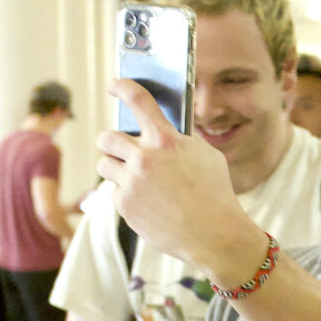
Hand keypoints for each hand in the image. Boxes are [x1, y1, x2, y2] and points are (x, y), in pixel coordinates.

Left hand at [96, 78, 255, 270]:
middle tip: (120, 148)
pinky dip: (127, 196)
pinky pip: (114, 193)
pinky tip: (148, 204)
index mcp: (166, 139)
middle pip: (107, 137)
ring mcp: (131, 182)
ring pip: (105, 165)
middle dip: (112, 142)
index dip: (122, 87)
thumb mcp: (207, 156)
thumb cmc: (216, 194)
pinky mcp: (125, 205)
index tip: (114, 85)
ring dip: (116, 168)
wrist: (215, 235)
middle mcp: (143, 157)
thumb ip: (182, 141)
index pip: (138, 99)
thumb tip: (164, 133)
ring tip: (134, 179)